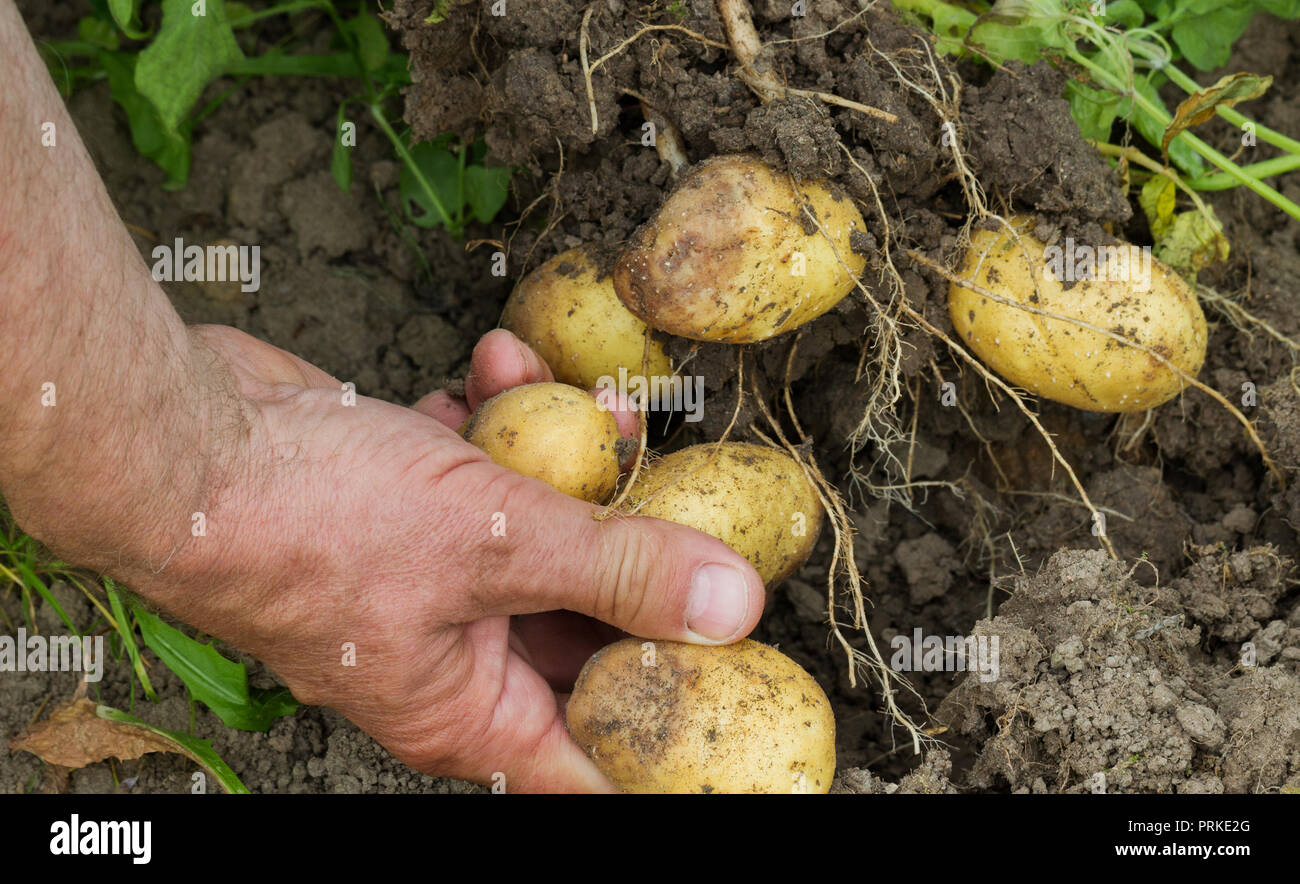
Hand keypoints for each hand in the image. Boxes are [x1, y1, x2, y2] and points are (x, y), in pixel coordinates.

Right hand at [142, 325, 765, 791]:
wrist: (184, 441)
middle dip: (633, 546)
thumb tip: (728, 604)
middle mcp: (454, 652)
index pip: (593, 752)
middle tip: (683, 496)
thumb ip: (619, 570)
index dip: (661, 729)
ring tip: (587, 401)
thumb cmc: (306, 523)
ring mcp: (431, 575)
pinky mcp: (410, 506)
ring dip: (565, 459)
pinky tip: (498, 372)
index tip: (726, 690)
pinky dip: (499, 424)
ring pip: (541, 529)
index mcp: (469, 707)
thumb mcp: (495, 545)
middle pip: (586, 620)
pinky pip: (484, 471)